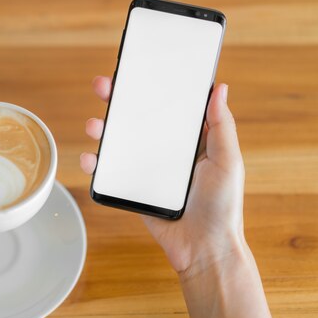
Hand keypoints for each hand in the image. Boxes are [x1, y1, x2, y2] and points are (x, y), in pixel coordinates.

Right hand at [80, 77, 245, 278]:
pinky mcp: (132, 188)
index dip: (150, 87)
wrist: (203, 248)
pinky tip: (90, 159)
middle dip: (117, 100)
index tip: (136, 69)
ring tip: (94, 125)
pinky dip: (95, 165)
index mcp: (188, 139)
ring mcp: (146, 169)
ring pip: (118, 142)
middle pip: (136, 118)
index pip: (167, 106)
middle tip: (104, 86)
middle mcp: (164, 150)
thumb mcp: (227, 161)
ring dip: (102, 129)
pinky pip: (109, 173)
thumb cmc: (222, 205)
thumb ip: (221, 126)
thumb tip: (219, 88)